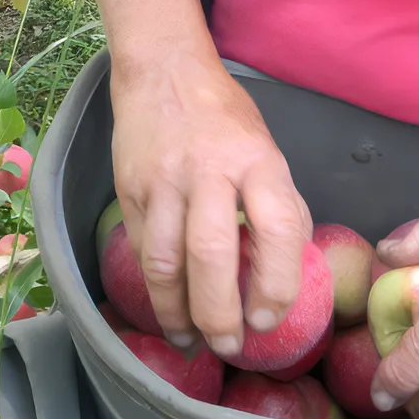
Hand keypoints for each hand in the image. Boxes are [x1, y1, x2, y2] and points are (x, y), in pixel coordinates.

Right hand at [109, 50, 311, 357]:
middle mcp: (209, 170)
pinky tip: (167, 306)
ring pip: (164, 260)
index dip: (276, 283)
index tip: (268, 319)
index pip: (277, 227)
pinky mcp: (129, 189)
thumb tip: (288, 266)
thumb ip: (280, 204)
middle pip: (211, 253)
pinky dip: (154, 286)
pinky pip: (140, 248)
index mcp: (257, 160)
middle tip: (228, 345)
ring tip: (191, 339)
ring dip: (176, 312)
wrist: (164, 73)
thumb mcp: (268, 149)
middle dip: (219, 312)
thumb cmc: (226, 118)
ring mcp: (164, 180)